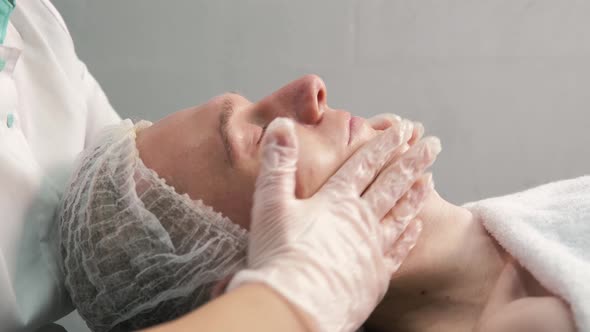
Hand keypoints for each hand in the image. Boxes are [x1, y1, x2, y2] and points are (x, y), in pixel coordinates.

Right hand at [227, 117, 440, 331]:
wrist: (295, 307)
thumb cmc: (280, 257)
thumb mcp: (270, 203)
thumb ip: (278, 163)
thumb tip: (281, 126)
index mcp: (335, 201)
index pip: (364, 165)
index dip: (384, 144)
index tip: (403, 129)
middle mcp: (360, 220)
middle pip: (391, 184)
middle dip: (412, 161)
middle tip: (432, 144)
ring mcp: (372, 249)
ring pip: (400, 214)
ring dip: (416, 193)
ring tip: (430, 178)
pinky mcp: (375, 277)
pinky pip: (398, 251)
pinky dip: (409, 235)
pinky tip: (416, 226)